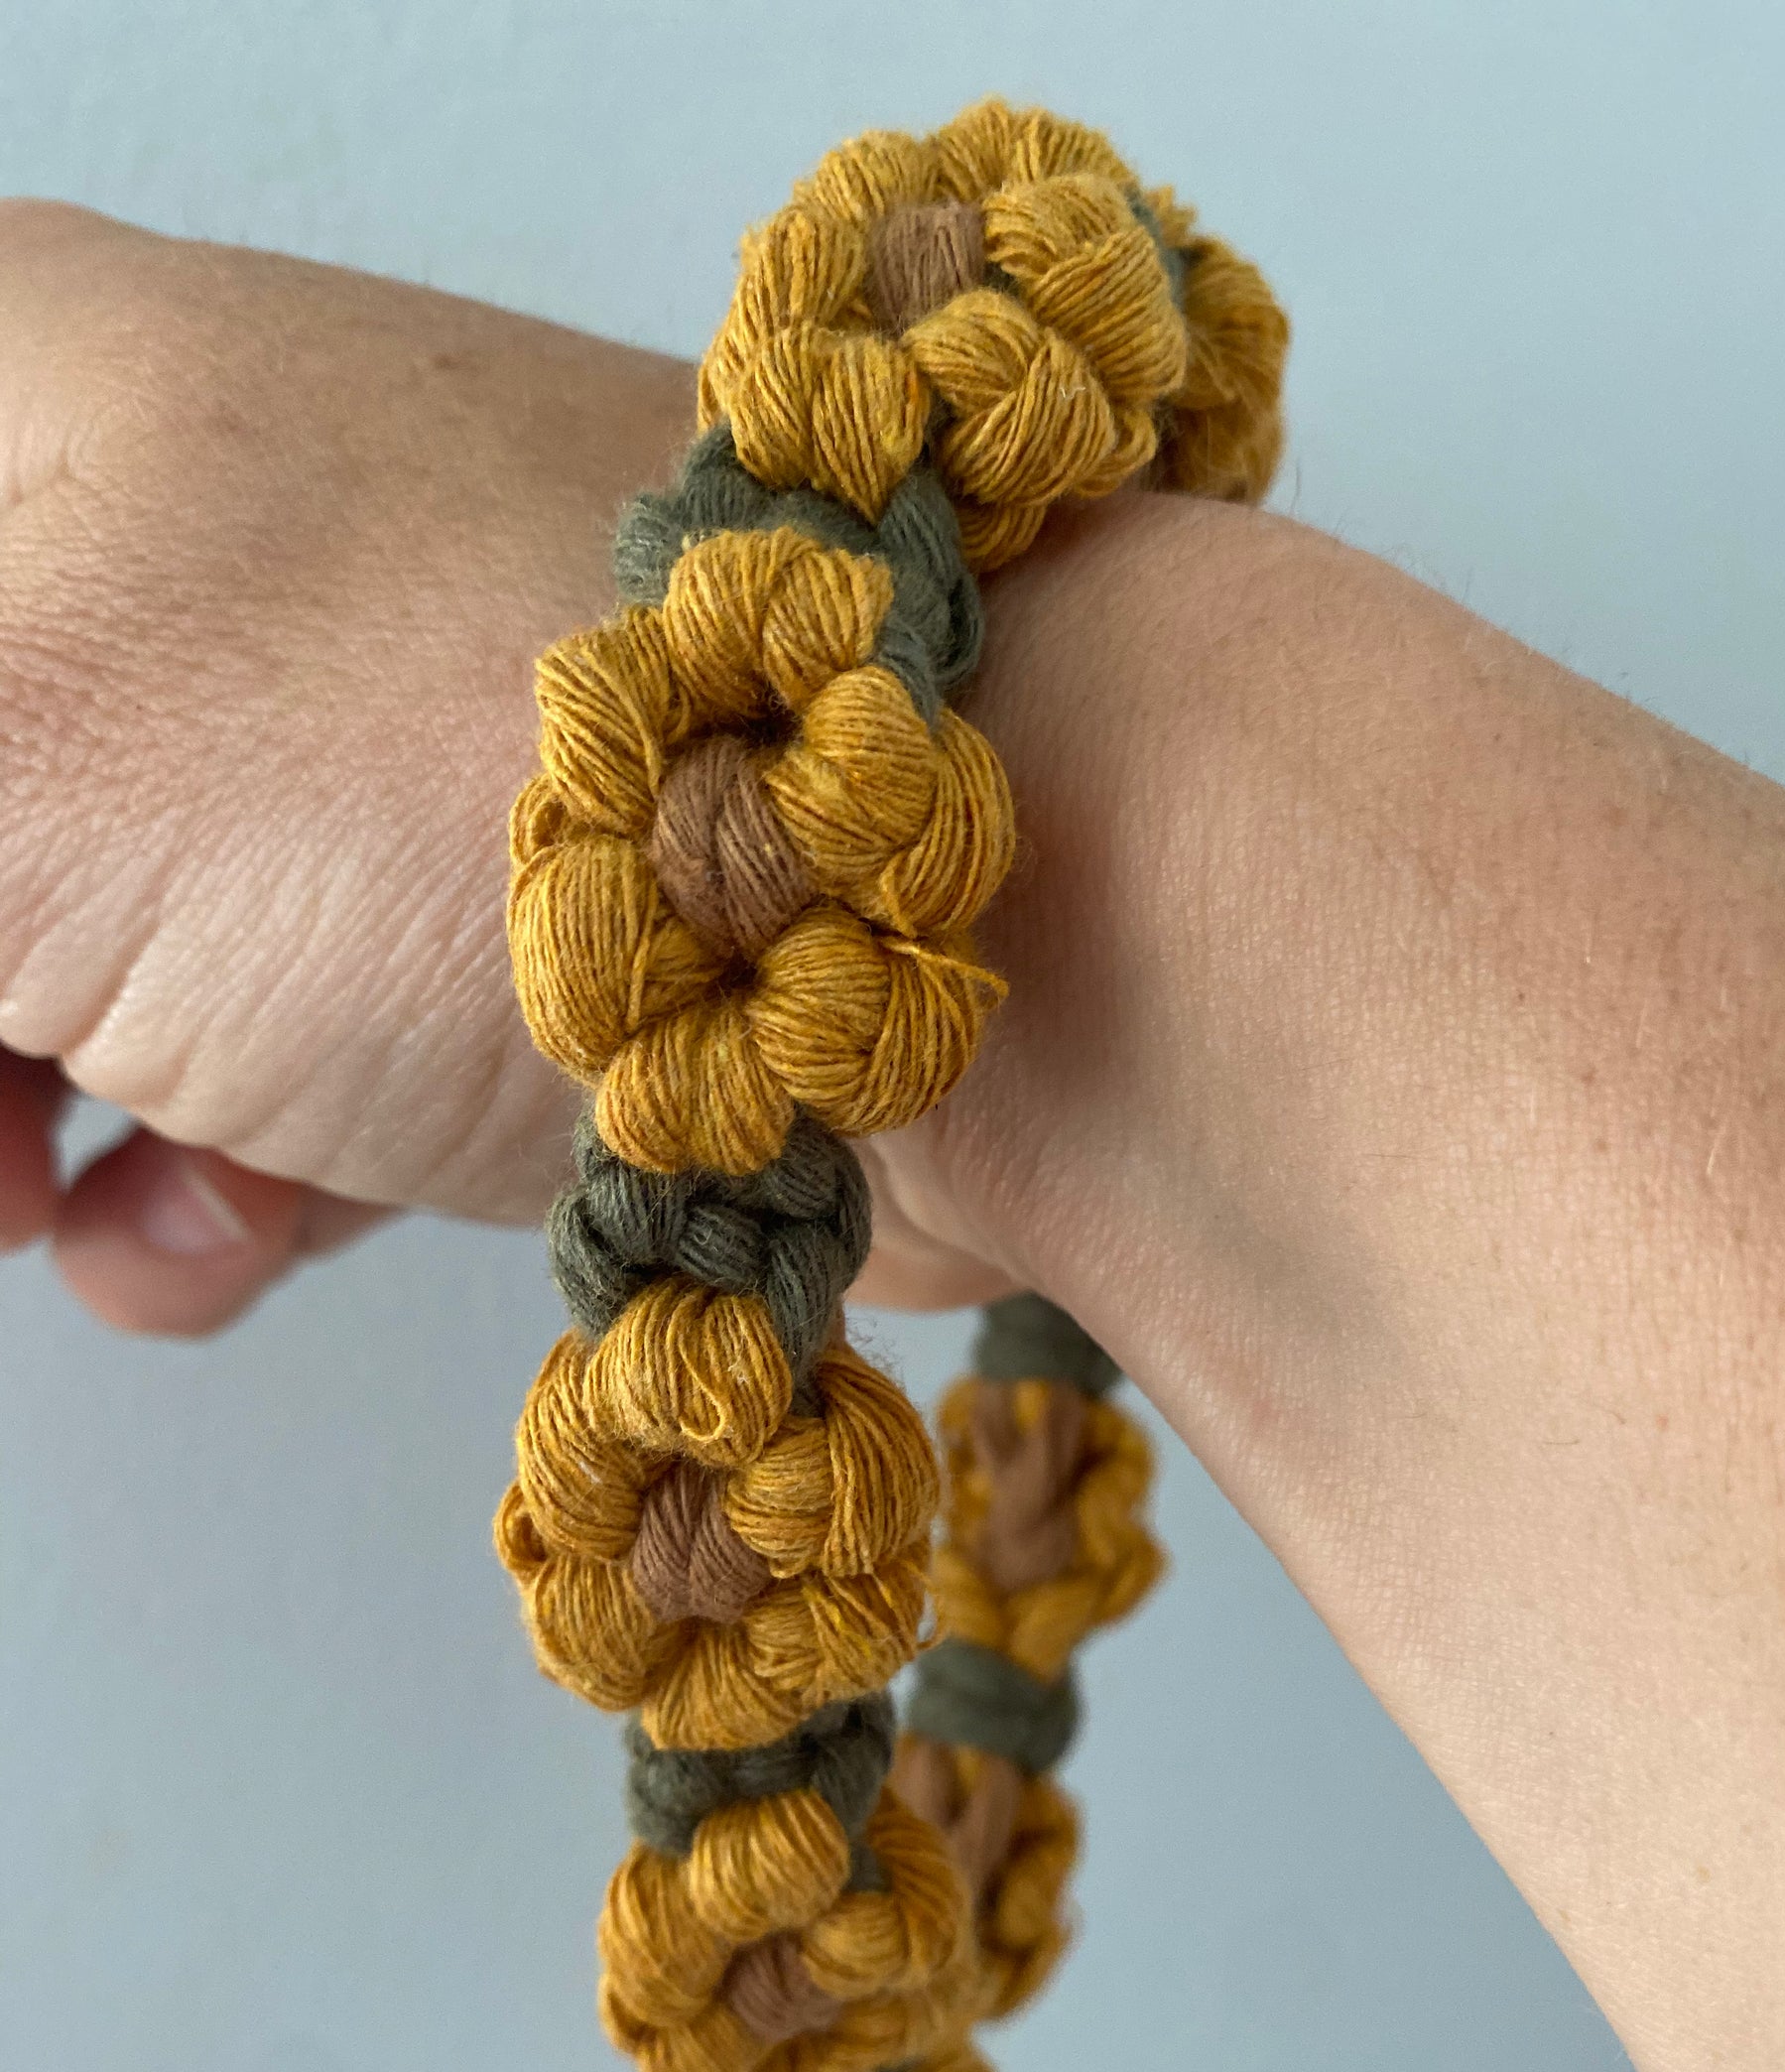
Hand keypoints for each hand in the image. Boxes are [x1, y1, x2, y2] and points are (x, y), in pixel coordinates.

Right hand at [0, 202, 1019, 1332]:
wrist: (960, 910)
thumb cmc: (475, 768)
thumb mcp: (10, 759)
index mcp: (13, 405)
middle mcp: (172, 539)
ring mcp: (331, 733)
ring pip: (64, 952)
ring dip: (31, 1107)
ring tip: (60, 1180)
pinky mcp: (464, 915)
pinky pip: (245, 1053)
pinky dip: (206, 1170)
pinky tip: (219, 1223)